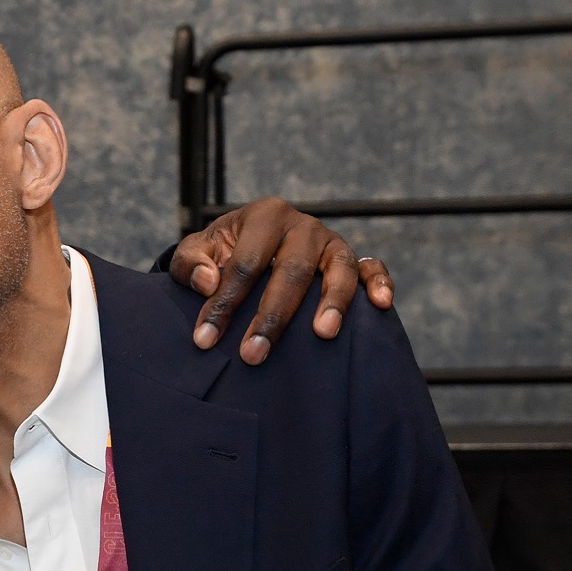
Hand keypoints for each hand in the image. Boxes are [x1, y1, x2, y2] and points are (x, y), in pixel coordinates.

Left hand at [170, 195, 395, 364]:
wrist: (247, 247)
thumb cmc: (219, 254)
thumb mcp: (196, 252)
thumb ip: (189, 264)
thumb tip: (209, 282)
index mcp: (264, 216)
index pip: (245, 264)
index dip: (224, 303)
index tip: (205, 340)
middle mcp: (302, 225)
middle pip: (291, 270)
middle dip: (271, 316)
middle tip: (253, 355)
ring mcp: (331, 242)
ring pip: (338, 269)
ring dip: (332, 302)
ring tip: (322, 334)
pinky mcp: (352, 259)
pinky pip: (371, 267)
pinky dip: (381, 282)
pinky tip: (382, 305)